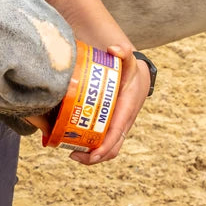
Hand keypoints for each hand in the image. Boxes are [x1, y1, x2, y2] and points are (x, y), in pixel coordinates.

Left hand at [67, 43, 147, 165]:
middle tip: (72, 154)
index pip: (116, 135)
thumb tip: (114, 49)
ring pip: (106, 148)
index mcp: (126, 111)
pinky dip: (89, 146)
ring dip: (89, 154)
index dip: (104, 147)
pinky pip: (101, 142)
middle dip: (94, 156)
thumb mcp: (127, 61)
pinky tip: (72, 142)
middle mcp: (122, 123)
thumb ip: (123, 52)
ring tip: (70, 151)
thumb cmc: (129, 70)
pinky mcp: (109, 127)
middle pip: (111, 148)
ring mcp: (116, 127)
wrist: (135, 77)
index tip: (91, 154)